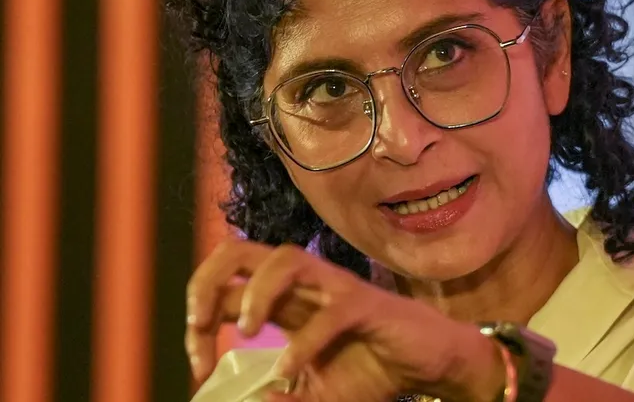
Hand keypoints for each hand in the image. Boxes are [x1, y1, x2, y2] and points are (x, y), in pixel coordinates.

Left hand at [185, 239, 505, 401]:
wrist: (429, 364)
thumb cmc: (371, 369)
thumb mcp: (315, 392)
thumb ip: (284, 396)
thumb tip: (254, 401)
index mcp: (285, 300)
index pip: (224, 284)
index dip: (199, 319)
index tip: (198, 367)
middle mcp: (305, 286)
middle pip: (240, 251)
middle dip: (207, 283)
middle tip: (201, 327)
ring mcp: (336, 290)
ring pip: (285, 259)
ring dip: (256, 292)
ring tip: (247, 330)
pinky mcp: (368, 306)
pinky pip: (333, 311)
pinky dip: (306, 341)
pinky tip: (291, 367)